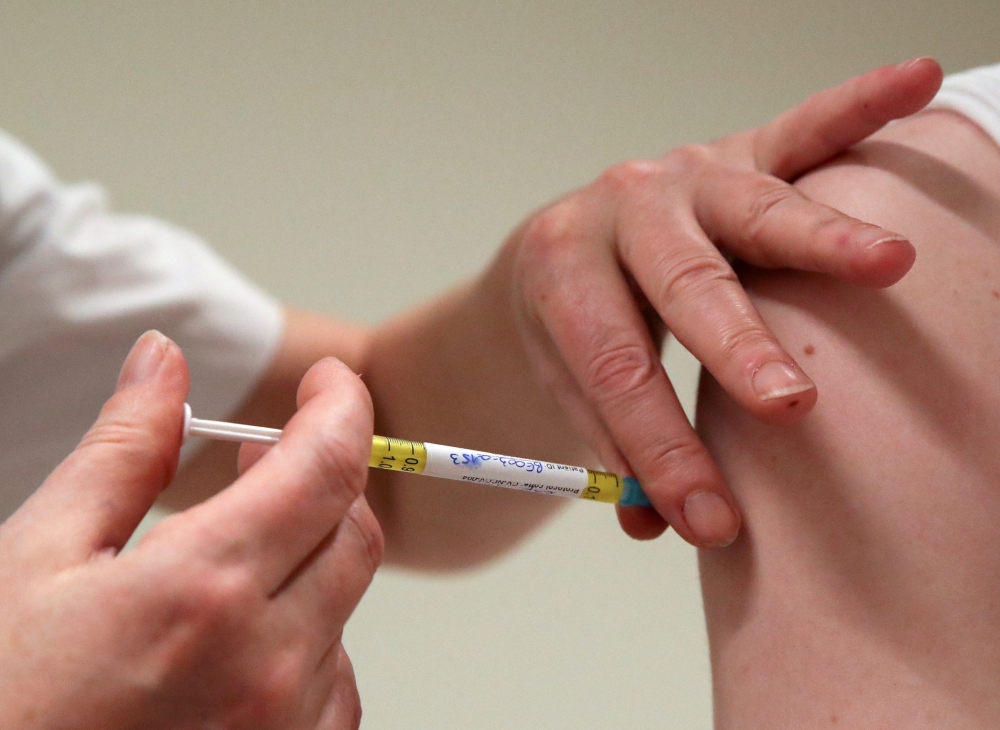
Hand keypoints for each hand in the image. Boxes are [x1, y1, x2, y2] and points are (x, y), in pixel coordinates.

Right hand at [0, 331, 381, 728]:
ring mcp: (285, 726)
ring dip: (307, 561)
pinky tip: (244, 640)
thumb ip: (122, 452)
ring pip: (345, 605)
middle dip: (323, 477)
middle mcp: (266, 664)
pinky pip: (337, 682)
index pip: (326, 468)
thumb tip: (164, 362)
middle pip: (353, 533)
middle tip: (264, 456)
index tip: (331, 382)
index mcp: (202, 593)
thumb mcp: (36, 559)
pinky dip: (309, 639)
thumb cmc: (0, 700)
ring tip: (228, 563)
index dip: (342, 407)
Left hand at [497, 58, 942, 544]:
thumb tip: (661, 523)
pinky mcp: (738, 151)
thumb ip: (615, 444)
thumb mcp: (571, 381)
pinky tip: (915, 83)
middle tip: (789, 406)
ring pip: (755, 207)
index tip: (709, 521)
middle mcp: (624, 210)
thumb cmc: (577, 321)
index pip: (614, 369)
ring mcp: (686, 175)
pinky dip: (859, 108)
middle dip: (738, 348)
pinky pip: (803, 128)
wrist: (570, 241)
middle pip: (684, 282)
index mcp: (564, 270)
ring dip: (822, 239)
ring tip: (888, 263)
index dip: (661, 448)